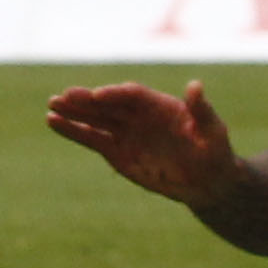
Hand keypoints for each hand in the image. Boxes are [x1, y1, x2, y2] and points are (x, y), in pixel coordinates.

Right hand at [43, 78, 241, 208]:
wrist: (209, 182)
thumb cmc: (215, 153)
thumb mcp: (213, 132)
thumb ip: (202, 110)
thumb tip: (195, 85)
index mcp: (159, 105)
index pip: (132, 95)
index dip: (115, 93)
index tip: (99, 96)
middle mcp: (138, 116)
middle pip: (108, 104)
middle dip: (87, 101)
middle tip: (64, 96)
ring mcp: (126, 133)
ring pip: (95, 119)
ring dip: (73, 113)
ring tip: (51, 106)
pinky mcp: (117, 153)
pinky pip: (91, 140)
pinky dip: (73, 131)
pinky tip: (53, 122)